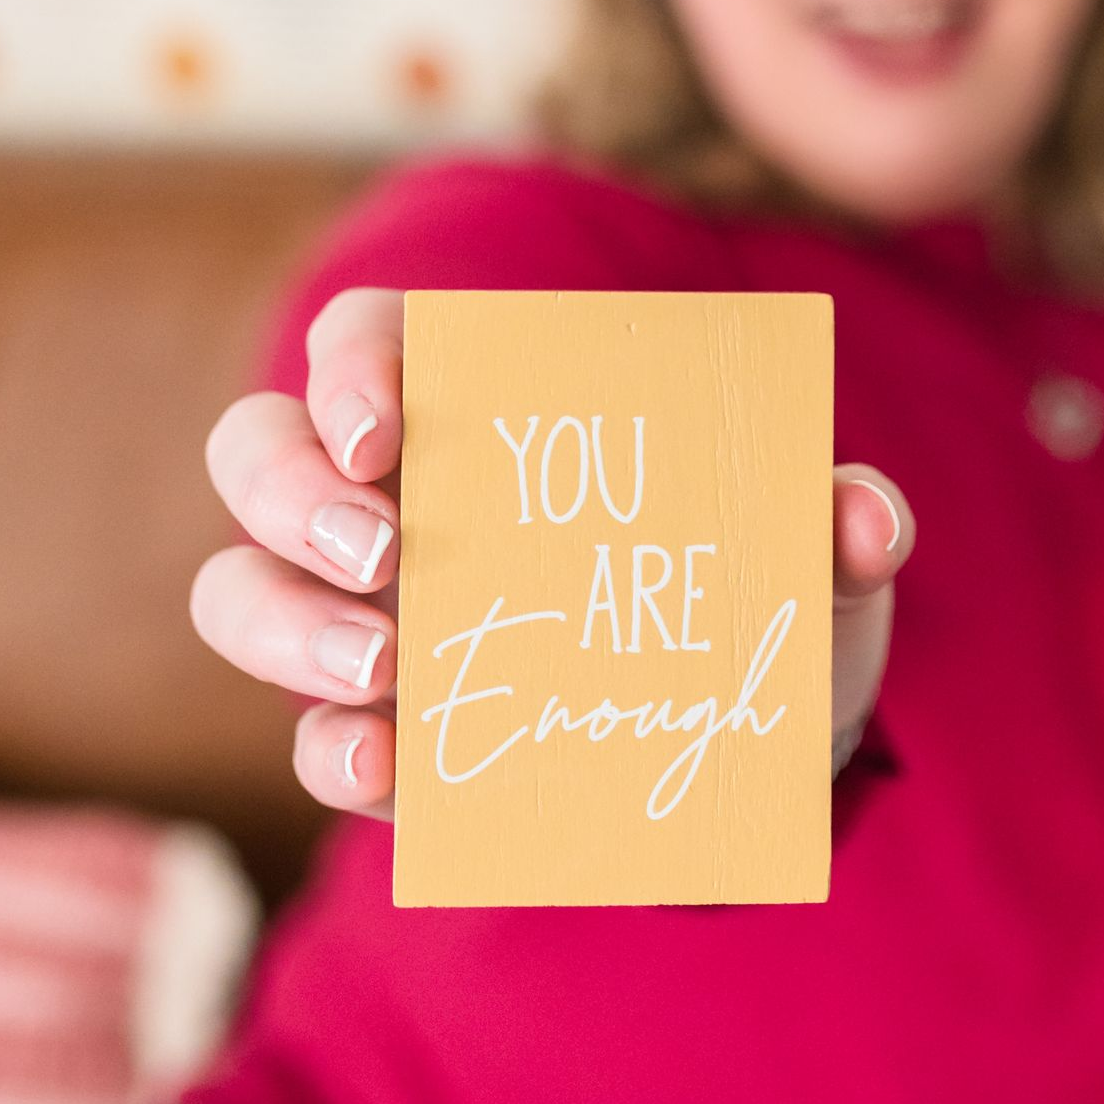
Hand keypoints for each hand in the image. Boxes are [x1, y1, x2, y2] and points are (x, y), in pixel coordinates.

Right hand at [191, 286, 916, 819]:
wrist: (768, 757)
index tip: (388, 427)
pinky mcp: (387, 735)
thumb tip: (863, 519)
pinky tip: (388, 764)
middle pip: (258, 453)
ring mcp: (372, 619)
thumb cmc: (765, 604)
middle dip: (292, 491)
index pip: (363, 339)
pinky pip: (313, 736)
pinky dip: (330, 751)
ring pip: (240, 591)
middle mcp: (395, 502)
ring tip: (389, 660)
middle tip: (387, 550)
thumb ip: (840, 522)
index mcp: (482, 412)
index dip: (346, 362)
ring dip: (287, 623)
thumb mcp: (813, 560)